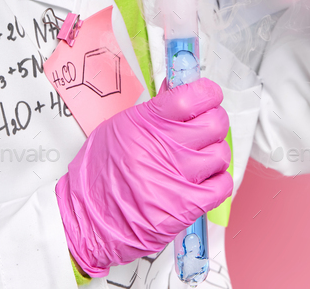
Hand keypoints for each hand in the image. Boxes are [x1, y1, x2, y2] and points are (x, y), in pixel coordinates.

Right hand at [55, 78, 231, 276]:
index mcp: (147, 123)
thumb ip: (154, 110)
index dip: (207, 92)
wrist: (88, 219)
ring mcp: (177, 178)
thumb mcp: (120, 128)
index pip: (192, 96)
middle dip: (214, 120)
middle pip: (214, 122)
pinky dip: (218, 180)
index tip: (208, 94)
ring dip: (215, 152)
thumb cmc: (100, 173)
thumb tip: (178, 90)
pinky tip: (205, 179)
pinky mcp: (185, 207)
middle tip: (205, 125)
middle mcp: (164, 147)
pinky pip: (221, 186)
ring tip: (201, 156)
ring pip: (221, 152)